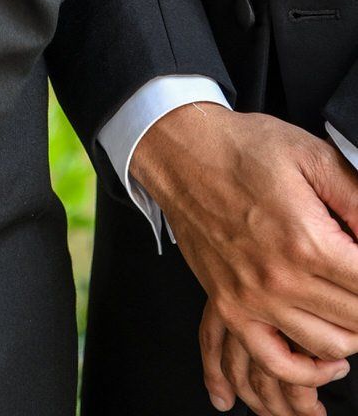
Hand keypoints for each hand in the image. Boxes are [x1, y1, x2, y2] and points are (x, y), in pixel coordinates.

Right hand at [131, 106, 357, 403]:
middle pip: (357, 320)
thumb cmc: (244, 149)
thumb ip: (357, 198)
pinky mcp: (231, 308)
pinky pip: (276, 363)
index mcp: (308, 240)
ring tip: (353, 307)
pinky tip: (327, 359)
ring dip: (352, 333)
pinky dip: (308, 372)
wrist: (182, 153)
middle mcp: (282, 279)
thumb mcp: (313, 155)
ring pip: (329, 347)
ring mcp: (253, 300)